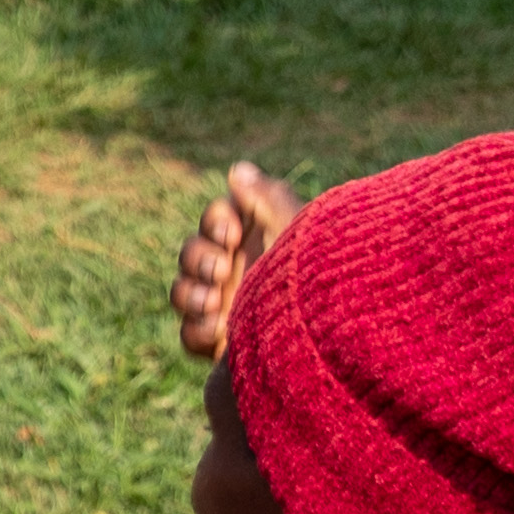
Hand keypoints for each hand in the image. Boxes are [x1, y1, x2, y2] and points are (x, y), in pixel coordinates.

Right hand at [171, 161, 300, 363]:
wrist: (332, 335)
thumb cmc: (320, 274)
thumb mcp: (297, 230)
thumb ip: (266, 196)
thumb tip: (236, 169)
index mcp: (257, 239)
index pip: (216, 219)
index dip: (215, 223)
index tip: (232, 232)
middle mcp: (238, 269)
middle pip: (190, 254)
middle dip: (199, 259)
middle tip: (222, 269)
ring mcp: (226, 307)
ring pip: (182, 293)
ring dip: (192, 294)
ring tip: (214, 302)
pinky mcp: (222, 343)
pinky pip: (189, 333)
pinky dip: (198, 330)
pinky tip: (220, 329)